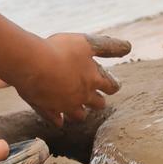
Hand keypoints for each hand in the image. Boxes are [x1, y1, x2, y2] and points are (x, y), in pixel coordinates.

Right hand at [11, 33, 130, 125]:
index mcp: (94, 79)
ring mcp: (65, 106)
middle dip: (98, 101)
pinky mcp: (48, 111)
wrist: (32, 65)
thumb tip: (129, 47)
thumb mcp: (88, 42)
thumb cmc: (61, 50)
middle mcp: (83, 96)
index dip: (113, 85)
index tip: (113, 85)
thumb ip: (109, 46)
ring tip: (77, 107)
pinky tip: (58, 117)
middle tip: (96, 98)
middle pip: (97, 104)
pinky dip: (58, 119)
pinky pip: (56, 121)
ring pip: (78, 116)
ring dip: (80, 112)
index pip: (111, 87)